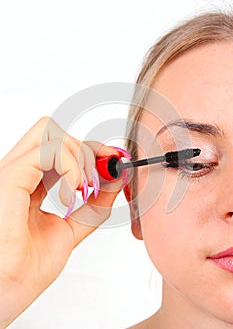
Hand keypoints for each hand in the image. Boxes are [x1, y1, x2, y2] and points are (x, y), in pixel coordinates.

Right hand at [0, 117, 121, 327]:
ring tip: (82, 190)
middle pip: (54, 132)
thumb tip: (113, 180)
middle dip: (86, 148)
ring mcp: (12, 172)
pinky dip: (70, 165)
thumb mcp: (70, 230)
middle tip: (101, 173)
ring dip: (78, 156)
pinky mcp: (10, 177)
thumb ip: (91, 206)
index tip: (113, 160)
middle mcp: (18, 173)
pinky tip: (73, 192)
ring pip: (49, 131)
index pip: (59, 148)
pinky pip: (47, 149)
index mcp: (28, 184)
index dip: (89, 149)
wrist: (7, 293)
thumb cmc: (26, 269)